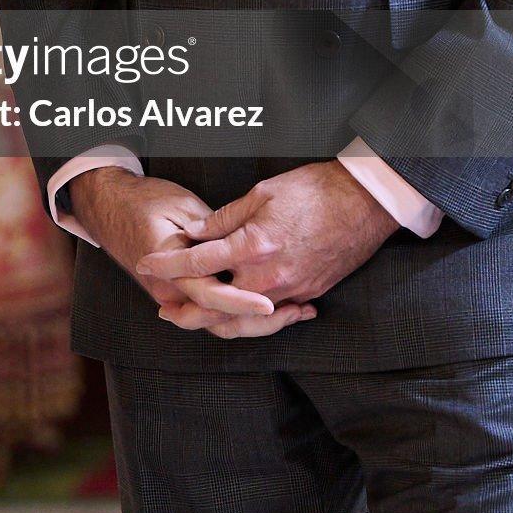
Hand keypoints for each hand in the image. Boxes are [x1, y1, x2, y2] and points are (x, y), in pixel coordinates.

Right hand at [68, 167, 314, 339]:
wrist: (109, 206)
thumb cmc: (144, 200)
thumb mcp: (181, 206)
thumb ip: (213, 229)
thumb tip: (242, 243)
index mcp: (171, 270)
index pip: (212, 294)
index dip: (242, 301)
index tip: (271, 304)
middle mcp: (172, 293)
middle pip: (222, 320)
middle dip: (262, 322)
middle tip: (299, 311)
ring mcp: (175, 298)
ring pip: (221, 324)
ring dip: (259, 322)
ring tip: (297, 311)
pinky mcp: (180, 296)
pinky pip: (215, 314)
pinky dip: (243, 314)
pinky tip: (274, 307)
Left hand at [136, 161, 397, 332]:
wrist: (365, 204)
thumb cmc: (315, 190)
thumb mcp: (262, 193)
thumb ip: (225, 218)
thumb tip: (195, 232)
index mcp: (253, 245)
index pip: (198, 262)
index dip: (168, 264)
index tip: (147, 263)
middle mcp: (269, 276)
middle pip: (217, 307)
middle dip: (186, 312)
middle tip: (164, 310)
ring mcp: (290, 290)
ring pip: (245, 321)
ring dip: (216, 323)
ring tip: (195, 319)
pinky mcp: (309, 294)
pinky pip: (273, 317)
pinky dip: (252, 320)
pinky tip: (240, 315)